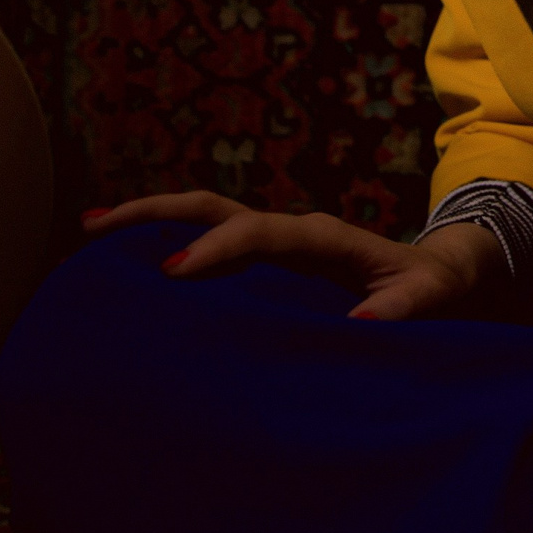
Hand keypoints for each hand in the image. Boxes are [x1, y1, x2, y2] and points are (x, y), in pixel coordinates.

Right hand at [80, 191, 506, 321]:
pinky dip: (170, 246)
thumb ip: (404, 307)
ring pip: (205, 220)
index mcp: (323, 237)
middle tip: (93, 228)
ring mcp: (275, 245)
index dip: (217, 249)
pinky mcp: (267, 264)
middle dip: (155, 213)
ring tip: (91, 236)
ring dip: (151, 223)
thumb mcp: (430, 296)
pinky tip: (128, 270)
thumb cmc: (434, 287)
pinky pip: (213, 247)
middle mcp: (291, 231)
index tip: (172, 271)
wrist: (441, 273)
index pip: (259, 232)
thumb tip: (365, 324)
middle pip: (214, 208)